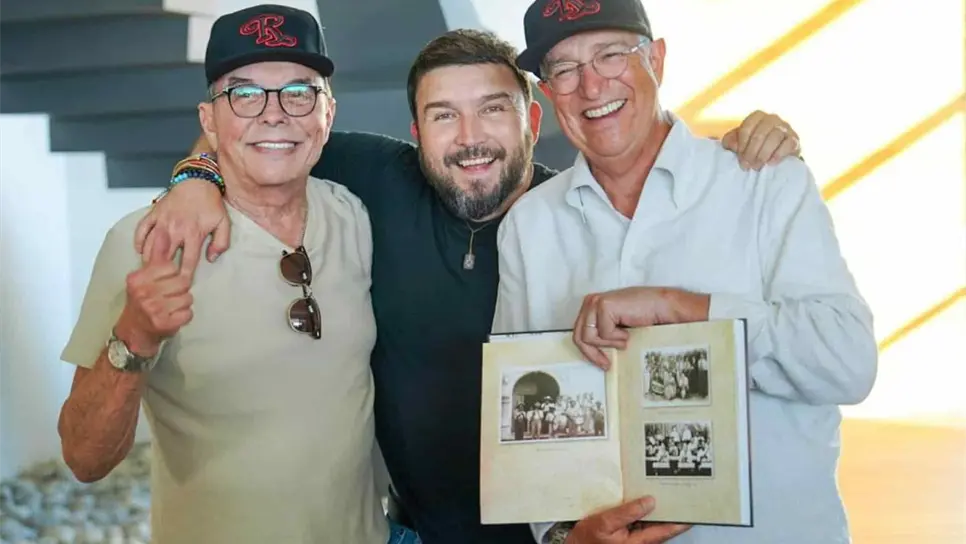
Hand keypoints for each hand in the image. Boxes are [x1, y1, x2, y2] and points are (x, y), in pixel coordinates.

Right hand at [116, 230, 193, 354]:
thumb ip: (156, 254)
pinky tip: (174, 318)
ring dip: (183, 304)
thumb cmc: (143, 300)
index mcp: (138, 278)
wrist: (133, 331)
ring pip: (188, 298)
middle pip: (183, 282)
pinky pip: (188, 314)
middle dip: (181, 290)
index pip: (170, 267)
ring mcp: (152, 309)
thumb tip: (162, 232)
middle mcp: (143, 292)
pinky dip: (185, 317)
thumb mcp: (145, 276)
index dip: (173, 275)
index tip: (166, 282)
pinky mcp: (163, 324)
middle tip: (170, 297)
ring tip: (171, 307)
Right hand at [134, 178, 229, 279]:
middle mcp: (175, 229)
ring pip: (150, 246)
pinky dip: (138, 242)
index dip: (184, 276)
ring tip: (149, 273)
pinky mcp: (153, 214)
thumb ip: (221, 243)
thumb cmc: (211, 203)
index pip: (187, 261)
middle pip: (163, 257)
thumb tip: (211, 259)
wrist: (197, 181)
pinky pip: (141, 230)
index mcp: (193, 233)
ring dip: (148, 260)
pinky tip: (139, 251)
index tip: (182, 286)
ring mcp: (161, 222)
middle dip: (161, 273)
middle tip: (160, 284)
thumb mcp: (224, 223)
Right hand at [566, 496, 690, 543]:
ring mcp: (635, 541)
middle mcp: (641, 543)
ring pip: (652, 525)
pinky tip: (643, 502)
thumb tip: (650, 501)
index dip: (682, 520)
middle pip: (662, 527)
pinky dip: (645, 514)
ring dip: (657, 512)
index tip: (694, 509)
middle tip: (678, 493)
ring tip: (663, 493)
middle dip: (670, 511)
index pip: (667, 530)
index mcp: (639, 542)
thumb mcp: (604, 522)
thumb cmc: (587, 539)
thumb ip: (627, 512)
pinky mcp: (628, 538)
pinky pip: (642, 525)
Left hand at [573, 287, 708, 369]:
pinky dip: (617, 337)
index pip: (578, 333)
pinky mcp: (603, 305)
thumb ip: (602, 335)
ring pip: (588, 337)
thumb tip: (592, 355)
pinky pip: (603, 333)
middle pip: (579, 336)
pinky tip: (628, 331)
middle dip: (593, 353)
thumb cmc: (645, 317)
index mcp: (591, 307)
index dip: (589, 352)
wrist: (664, 308)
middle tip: (607, 364)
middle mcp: (590, 302)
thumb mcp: (617, 329)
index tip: (602, 363)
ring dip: (609, 343)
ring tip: (625, 340)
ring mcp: (595, 303)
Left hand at [722, 110, 800, 169]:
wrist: (775, 154)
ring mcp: (785, 128)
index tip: (739, 157)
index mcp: (757, 116)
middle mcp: (772, 118)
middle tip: (746, 166)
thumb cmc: (753, 146)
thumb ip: (730, 140)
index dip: (742, 144)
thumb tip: (732, 145)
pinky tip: (770, 163)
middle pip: (760, 133)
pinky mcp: (795, 139)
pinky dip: (778, 154)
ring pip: (774, 137)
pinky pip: (788, 144)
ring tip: (756, 166)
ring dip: (763, 154)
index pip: (747, 127)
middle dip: (751, 152)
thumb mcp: (739, 142)